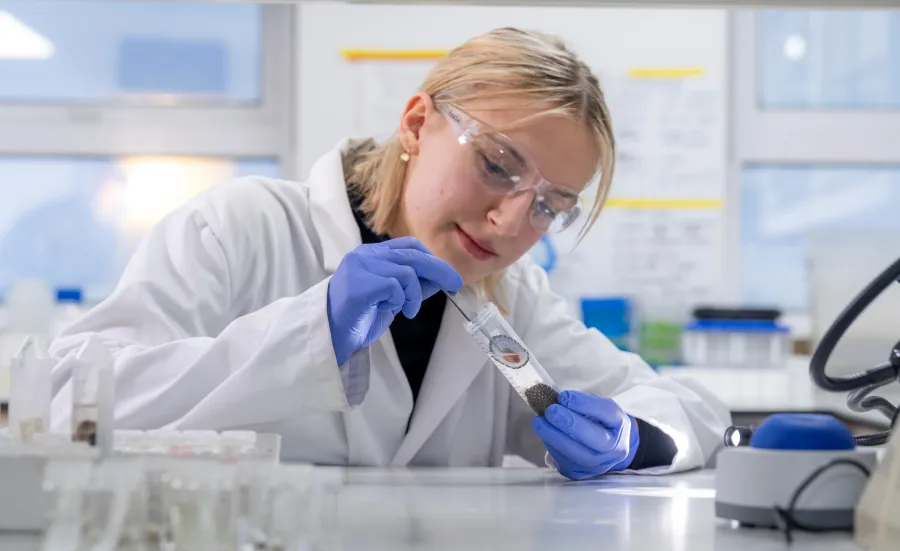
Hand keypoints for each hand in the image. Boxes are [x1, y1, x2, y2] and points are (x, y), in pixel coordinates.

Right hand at [327, 236, 461, 364]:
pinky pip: (394, 286)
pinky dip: (400, 300)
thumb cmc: (361, 317)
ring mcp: (359, 268)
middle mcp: (364, 255)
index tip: (448, 275)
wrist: (332, 336)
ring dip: (414, 295)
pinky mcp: (359, 285)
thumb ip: (414, 285)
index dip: (432, 259)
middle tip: (455, 285)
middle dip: (439, 270)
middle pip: (413, 255)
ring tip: (406, 309)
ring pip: (407, 272)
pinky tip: (391, 310)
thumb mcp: (394, 298)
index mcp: (371, 254)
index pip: (409, 246)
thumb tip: (443, 278)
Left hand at [531, 390, 638, 479]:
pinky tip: (544, 433)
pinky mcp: (580, 473)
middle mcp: (613, 448)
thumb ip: (583, 403)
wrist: (608, 449)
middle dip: (569, 422)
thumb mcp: (600, 409)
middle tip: (551, 411)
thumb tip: (558, 399)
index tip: (564, 396)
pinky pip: (564, 460)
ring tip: (539, 422)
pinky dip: (551, 445)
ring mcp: (598, 464)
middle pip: (593, 437)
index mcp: (619, 424)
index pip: (606, 412)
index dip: (584, 404)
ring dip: (553, 436)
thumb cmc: (601, 423)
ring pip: (576, 452)